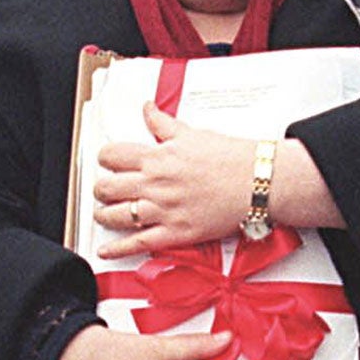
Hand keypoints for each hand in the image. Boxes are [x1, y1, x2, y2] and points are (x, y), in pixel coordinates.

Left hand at [92, 103, 252, 258]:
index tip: (109, 162)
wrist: (257, 182)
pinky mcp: (176, 233)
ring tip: (105, 214)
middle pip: (107, 187)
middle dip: (102, 188)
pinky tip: (105, 251)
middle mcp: (155, 184)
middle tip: (106, 189)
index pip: (112, 155)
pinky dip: (117, 249)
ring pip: (116, 216)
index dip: (106, 158)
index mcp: (157, 157)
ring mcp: (163, 210)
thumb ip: (163, 124)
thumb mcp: (192, 134)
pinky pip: (137, 243)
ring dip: (104, 215)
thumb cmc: (231, 159)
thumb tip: (148, 109)